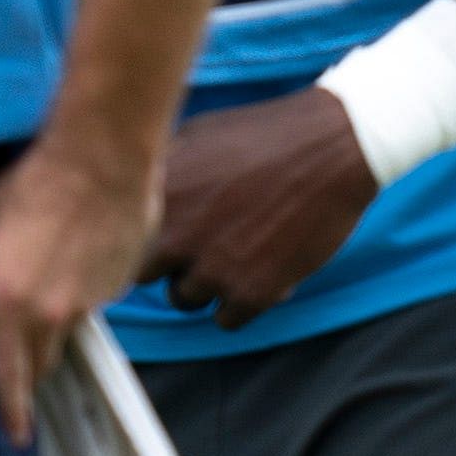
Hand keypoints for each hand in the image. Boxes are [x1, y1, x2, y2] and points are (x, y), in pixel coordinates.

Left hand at [0, 134, 163, 437]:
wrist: (102, 157)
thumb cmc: (33, 181)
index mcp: (7, 303)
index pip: (8, 376)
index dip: (11, 411)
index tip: (16, 434)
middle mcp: (51, 314)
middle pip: (42, 362)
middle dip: (32, 366)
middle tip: (25, 359)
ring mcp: (90, 302)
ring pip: (70, 328)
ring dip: (57, 318)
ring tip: (52, 275)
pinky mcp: (119, 285)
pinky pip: (95, 300)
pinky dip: (83, 288)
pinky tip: (81, 250)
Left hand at [142, 89, 380, 327]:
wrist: (333, 148)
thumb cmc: (266, 135)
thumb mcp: (196, 137)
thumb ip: (163, 174)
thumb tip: (139, 196)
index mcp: (157, 198)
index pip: (123, 240)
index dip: (146, 238)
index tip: (168, 234)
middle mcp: (176, 238)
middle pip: (146, 276)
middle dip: (169, 264)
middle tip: (201, 246)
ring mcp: (213, 269)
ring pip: (185, 300)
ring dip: (206, 284)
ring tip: (237, 256)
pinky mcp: (252, 293)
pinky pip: (227, 320)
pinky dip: (242, 303)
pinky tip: (261, 273)